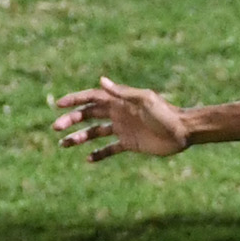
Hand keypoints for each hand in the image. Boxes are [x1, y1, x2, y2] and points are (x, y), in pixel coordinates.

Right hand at [50, 80, 188, 159]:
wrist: (183, 132)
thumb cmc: (165, 114)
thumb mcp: (145, 100)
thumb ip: (123, 93)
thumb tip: (102, 81)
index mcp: (119, 101)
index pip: (92, 98)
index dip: (75, 100)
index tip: (58, 105)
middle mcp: (118, 114)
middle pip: (88, 115)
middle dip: (71, 120)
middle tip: (56, 128)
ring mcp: (122, 129)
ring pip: (94, 133)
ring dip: (79, 137)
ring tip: (63, 144)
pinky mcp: (129, 144)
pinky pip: (109, 149)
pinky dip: (98, 154)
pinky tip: (88, 159)